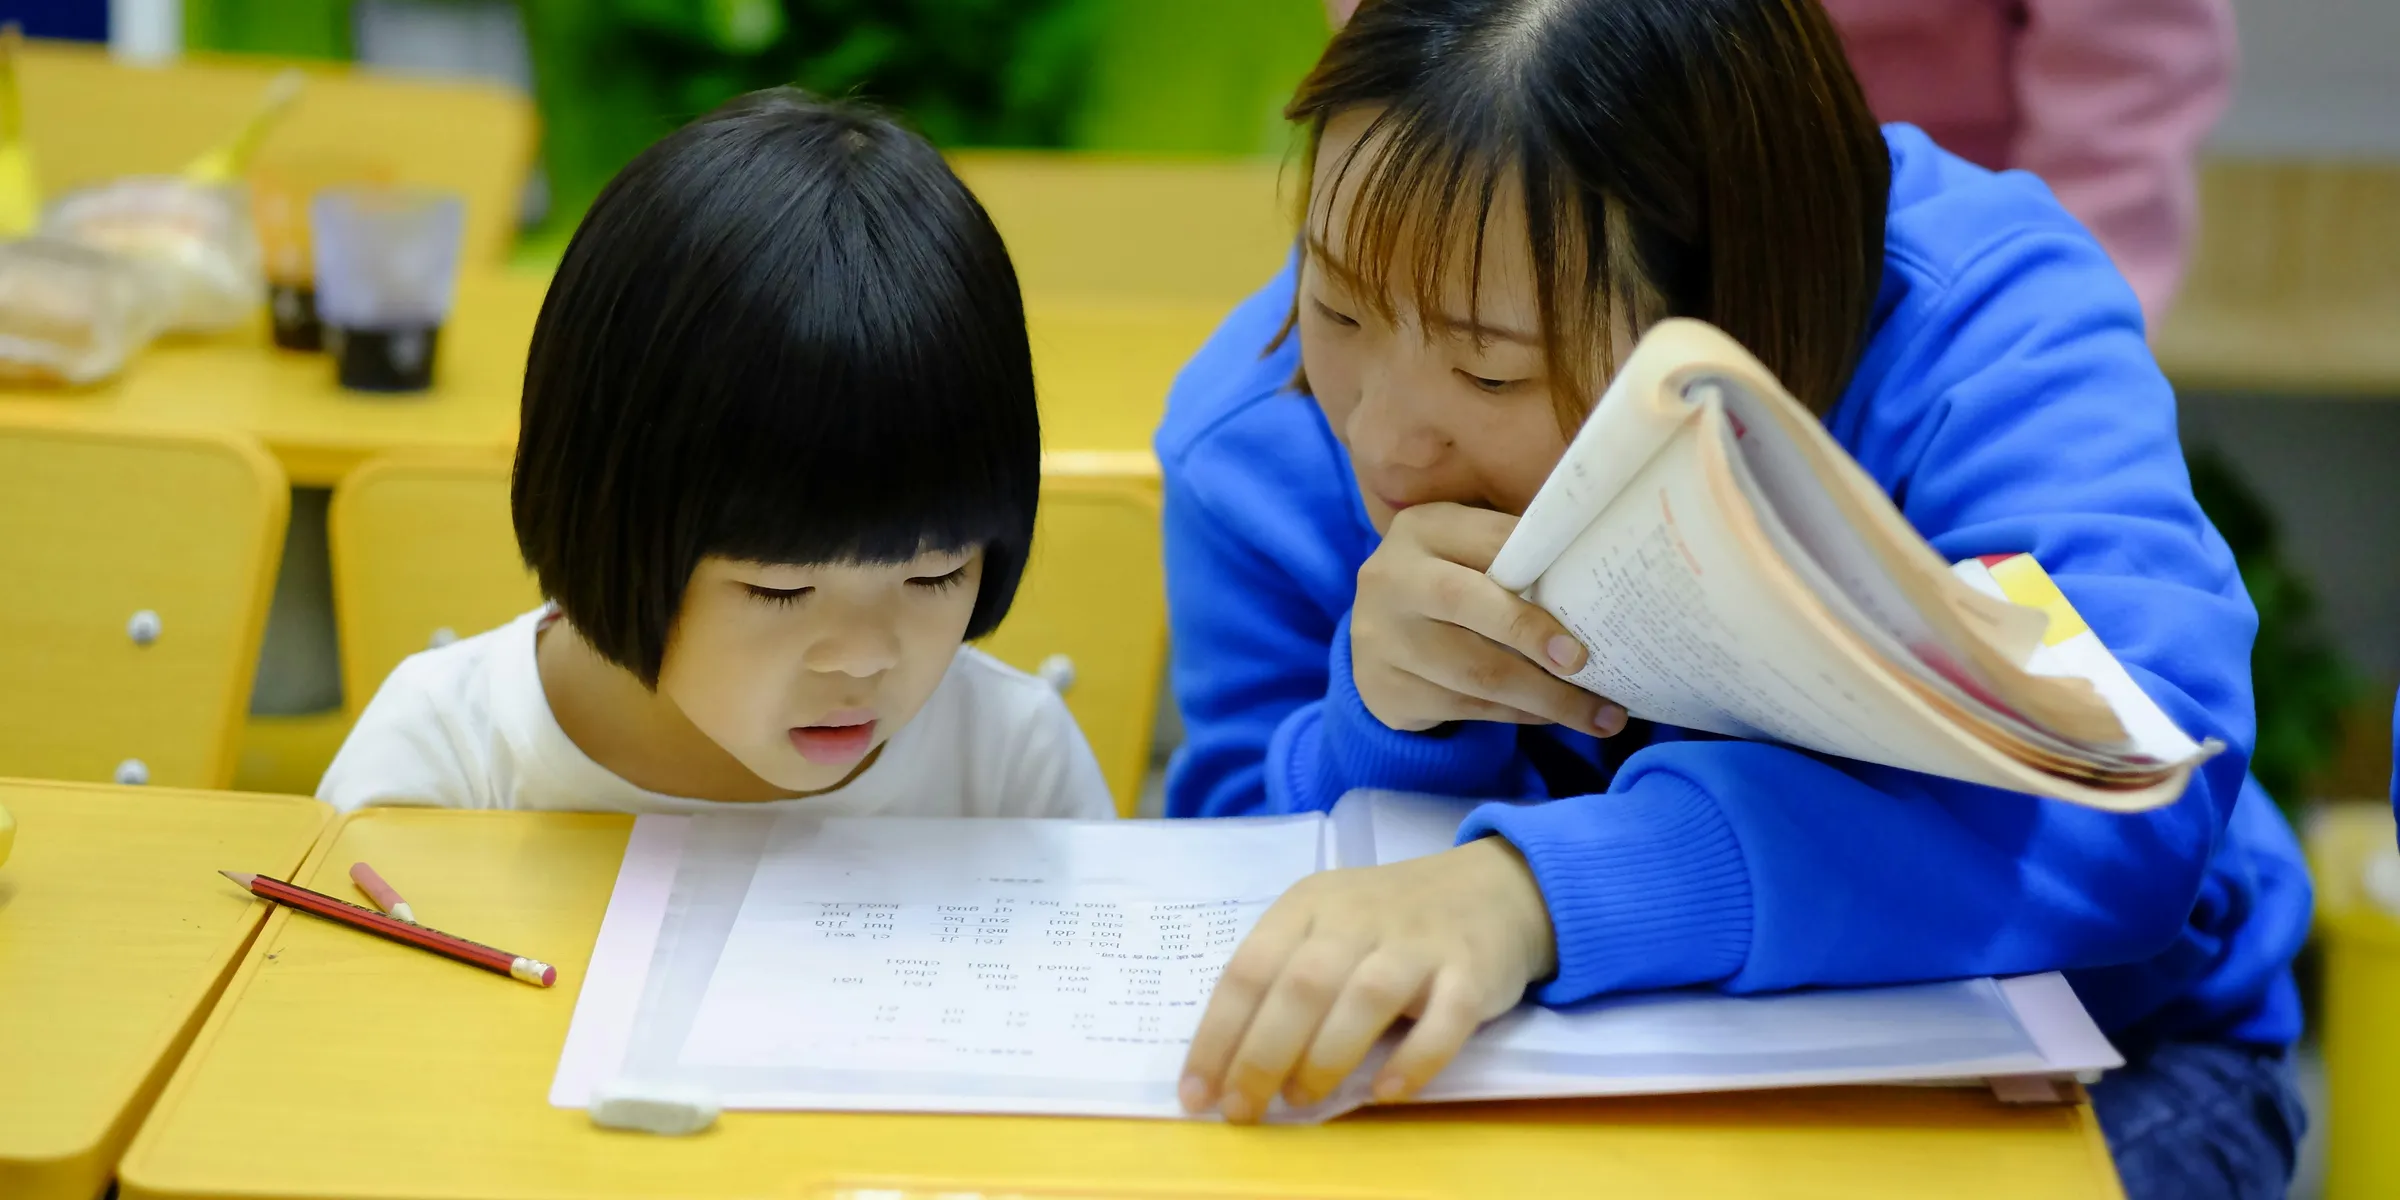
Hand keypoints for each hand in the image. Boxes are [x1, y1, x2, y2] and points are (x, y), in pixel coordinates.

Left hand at [1178, 837, 1556, 1122]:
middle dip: (1262, 1056)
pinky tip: (1385, 1091)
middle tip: (1244, 1110)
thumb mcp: (1325, 926)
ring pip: (1366, 998)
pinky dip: (1414, 1059)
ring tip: (1302, 1100)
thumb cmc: (1388, 921)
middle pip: (1301, 987)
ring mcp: (1418, 943)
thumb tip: (1232, 1066)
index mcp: (1308, 905)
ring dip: (1326, 1056)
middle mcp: (1359, 918)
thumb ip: (1284, 979)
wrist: (1491, 888)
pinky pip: (1445, 1018)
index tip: (1197, 1094)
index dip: (1217, 1036)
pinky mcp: (1472, 970)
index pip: (1248, 970)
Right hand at [1351, 503, 1625, 735]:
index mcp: (1423, 529)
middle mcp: (1393, 578)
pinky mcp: (1386, 691)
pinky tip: (1552, 716)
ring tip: (1601, 717)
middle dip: (1533, 634)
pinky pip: (1467, 708)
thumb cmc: (1447, 586)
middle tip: (1584, 663)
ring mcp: (1382, 638)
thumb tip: (1603, 580)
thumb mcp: (1465, 555)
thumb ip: (1516, 558)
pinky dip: (1519, 715)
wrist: (1374, 641)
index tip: (1593, 596)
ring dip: (1545, 697)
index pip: (1491, 539)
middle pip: (1468, 603)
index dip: (1541, 566)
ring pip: (1475, 671)